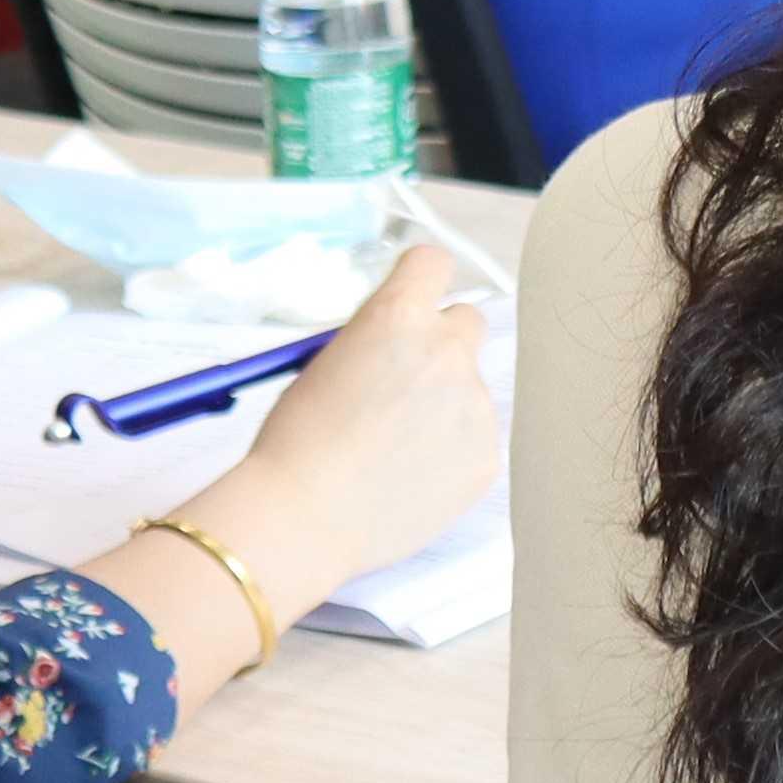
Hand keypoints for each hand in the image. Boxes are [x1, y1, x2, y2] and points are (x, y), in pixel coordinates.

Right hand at [178, 245, 498, 610]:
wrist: (302, 518)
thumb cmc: (296, 443)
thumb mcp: (322, 365)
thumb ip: (373, 343)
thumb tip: (395, 345)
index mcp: (398, 316)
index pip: (433, 264)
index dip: (420, 283)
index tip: (412, 302)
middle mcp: (445, 350)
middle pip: (466, 322)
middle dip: (440, 343)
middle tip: (405, 384)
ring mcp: (474, 403)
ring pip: (469, 389)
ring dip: (443, 406)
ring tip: (392, 451)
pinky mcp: (486, 454)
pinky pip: (474, 439)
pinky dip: (449, 453)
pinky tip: (407, 478)